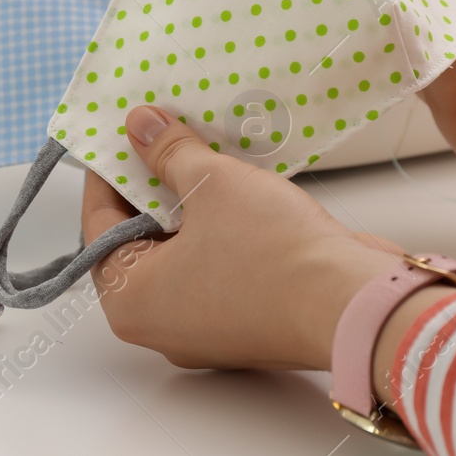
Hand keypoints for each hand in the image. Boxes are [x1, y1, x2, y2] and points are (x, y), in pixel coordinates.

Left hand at [81, 104, 399, 370]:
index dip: (109, 172)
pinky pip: (219, 266)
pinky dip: (222, 229)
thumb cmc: (273, 253)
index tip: (122, 133)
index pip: (97, 224)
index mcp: (131, 302)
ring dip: (192, 204)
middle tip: (164, 136)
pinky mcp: (248, 322)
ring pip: (183, 252)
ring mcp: (207, 329)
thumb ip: (169, 152)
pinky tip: (237, 186)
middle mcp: (160, 326)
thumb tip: (139, 125)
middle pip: (139, 240)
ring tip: (203, 152)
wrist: (358, 304)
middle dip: (153, 186)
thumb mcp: (211, 183)